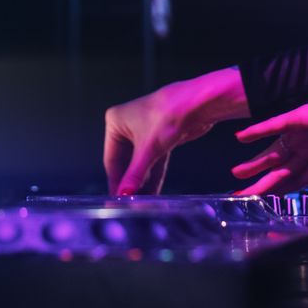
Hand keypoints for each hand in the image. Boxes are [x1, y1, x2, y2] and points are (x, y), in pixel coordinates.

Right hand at [103, 68, 248, 194]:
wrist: (196, 104)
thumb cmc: (168, 114)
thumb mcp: (148, 149)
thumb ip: (135, 174)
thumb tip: (124, 194)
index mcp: (115, 122)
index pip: (111, 159)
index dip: (116, 181)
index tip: (117, 199)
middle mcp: (127, 126)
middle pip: (126, 162)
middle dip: (131, 183)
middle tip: (130, 204)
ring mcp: (144, 132)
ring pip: (141, 163)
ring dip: (143, 182)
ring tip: (143, 202)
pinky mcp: (160, 138)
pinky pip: (153, 161)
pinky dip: (153, 175)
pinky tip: (153, 192)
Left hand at [231, 77, 307, 195]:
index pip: (296, 181)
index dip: (280, 193)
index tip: (265, 204)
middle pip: (279, 173)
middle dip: (261, 186)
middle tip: (241, 197)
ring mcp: (302, 135)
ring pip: (272, 154)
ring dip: (254, 164)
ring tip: (235, 175)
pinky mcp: (299, 119)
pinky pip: (273, 126)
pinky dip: (256, 132)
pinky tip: (240, 137)